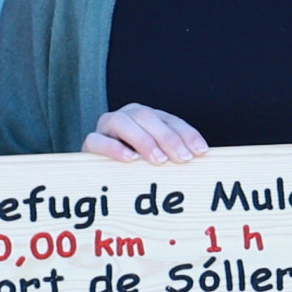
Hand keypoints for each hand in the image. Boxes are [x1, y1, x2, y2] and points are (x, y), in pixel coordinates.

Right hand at [84, 104, 207, 163]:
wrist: (99, 175)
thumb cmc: (137, 168)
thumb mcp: (159, 159)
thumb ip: (174, 155)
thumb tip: (200, 159)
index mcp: (147, 117)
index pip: (169, 120)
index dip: (186, 133)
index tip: (200, 151)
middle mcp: (127, 116)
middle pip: (146, 117)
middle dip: (168, 137)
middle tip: (182, 158)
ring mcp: (106, 127)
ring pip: (121, 122)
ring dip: (143, 140)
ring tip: (159, 160)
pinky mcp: (90, 143)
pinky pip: (96, 140)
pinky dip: (113, 148)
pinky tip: (130, 159)